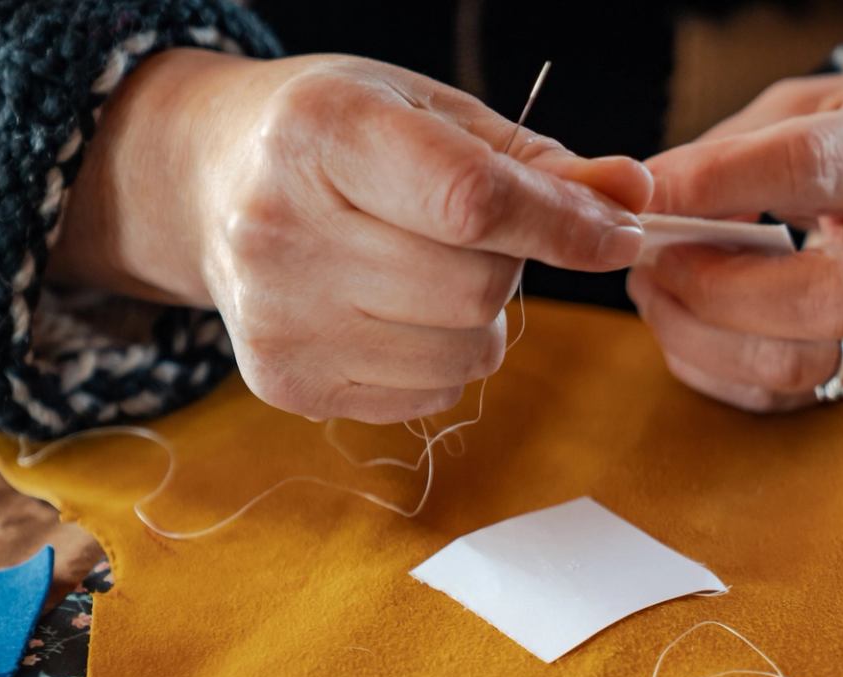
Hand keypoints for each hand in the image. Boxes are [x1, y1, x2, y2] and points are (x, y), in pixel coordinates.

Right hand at [50, 51, 652, 422]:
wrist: (208, 181)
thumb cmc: (339, 136)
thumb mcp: (430, 114)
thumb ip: (537, 163)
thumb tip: (634, 196)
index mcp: (323, 133)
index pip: (470, 199)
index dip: (562, 226)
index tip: (619, 236)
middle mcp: (281, 227)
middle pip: (473, 289)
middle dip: (507, 267)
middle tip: (471, 237)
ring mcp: (276, 316)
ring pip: (462, 355)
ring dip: (477, 321)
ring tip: (423, 270)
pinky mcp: (284, 382)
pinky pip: (429, 396)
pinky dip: (437, 361)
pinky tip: (388, 310)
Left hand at [628, 74, 842, 411]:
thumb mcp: (815, 107)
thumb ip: (734, 149)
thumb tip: (649, 198)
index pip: (810, 171)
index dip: (717, 183)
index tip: (648, 192)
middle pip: (822, 297)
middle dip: (714, 285)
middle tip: (653, 258)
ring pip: (795, 365)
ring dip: (700, 336)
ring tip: (656, 291)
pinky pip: (779, 396)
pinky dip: (713, 368)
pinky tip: (686, 326)